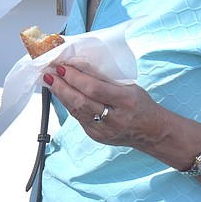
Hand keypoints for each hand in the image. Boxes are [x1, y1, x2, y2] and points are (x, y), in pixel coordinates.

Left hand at [44, 63, 161, 148]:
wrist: (151, 132)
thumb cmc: (140, 104)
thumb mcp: (129, 86)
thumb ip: (104, 78)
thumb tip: (78, 64)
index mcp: (126, 102)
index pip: (95, 89)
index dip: (75, 77)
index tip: (62, 66)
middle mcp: (114, 119)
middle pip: (81, 102)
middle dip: (62, 86)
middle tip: (49, 72)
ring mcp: (103, 131)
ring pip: (76, 111)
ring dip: (60, 94)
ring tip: (50, 80)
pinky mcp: (96, 136)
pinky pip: (77, 118)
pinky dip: (68, 103)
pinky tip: (61, 93)